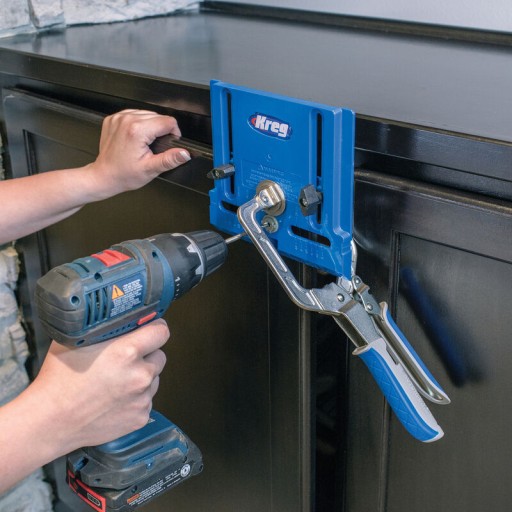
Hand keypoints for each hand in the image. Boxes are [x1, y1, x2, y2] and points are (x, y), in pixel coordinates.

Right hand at [30, 319, 169, 449]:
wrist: (50, 421)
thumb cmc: (58, 380)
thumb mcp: (78, 340)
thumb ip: (105, 328)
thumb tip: (121, 317)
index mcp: (127, 351)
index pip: (161, 332)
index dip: (156, 328)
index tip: (152, 328)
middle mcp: (139, 375)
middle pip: (160, 355)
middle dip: (147, 354)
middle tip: (128, 358)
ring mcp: (142, 398)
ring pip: (154, 378)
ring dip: (142, 377)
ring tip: (118, 381)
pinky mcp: (141, 416)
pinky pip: (147, 400)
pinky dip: (136, 398)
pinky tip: (115, 399)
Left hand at [87, 110, 190, 198]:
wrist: (104, 175)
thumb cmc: (124, 174)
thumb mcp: (151, 169)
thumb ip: (170, 159)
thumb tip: (185, 153)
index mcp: (137, 131)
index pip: (168, 121)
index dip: (173, 133)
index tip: (169, 143)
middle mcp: (127, 120)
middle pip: (158, 116)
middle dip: (161, 130)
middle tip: (153, 147)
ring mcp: (119, 118)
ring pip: (146, 113)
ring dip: (150, 126)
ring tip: (144, 142)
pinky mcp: (113, 118)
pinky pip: (134, 114)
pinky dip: (138, 123)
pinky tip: (135, 137)